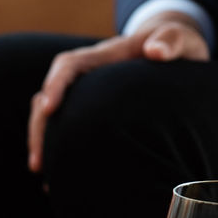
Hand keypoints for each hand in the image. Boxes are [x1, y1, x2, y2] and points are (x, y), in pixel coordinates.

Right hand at [27, 14, 209, 171]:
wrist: (170, 55)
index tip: (48, 108)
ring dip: (41, 144)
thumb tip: (156, 52)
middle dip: (38, 129)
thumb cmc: (172, 49)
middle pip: (47, 98)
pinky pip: (65, 129)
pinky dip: (58, 150)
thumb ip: (172, 40)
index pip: (68, 66)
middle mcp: (85, 77)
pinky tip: (60, 177)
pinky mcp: (87, 112)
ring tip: (43, 174)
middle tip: (38, 161)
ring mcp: (83, 96)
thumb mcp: (179, 40)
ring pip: (50, 117)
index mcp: (102, 58)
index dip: (54, 85)